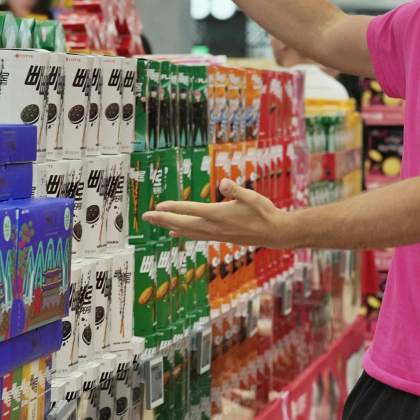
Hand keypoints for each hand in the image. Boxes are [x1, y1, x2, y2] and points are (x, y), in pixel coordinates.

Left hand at [143, 179, 294, 248]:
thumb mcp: (253, 197)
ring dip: (169, 226)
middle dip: (163, 219)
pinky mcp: (218, 236)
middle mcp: (215, 227)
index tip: (159, 205)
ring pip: (187, 232)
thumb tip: (225, 182)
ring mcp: (216, 234)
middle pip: (183, 223)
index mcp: (220, 215)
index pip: (192, 210)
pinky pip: (195, 236)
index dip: (175, 208)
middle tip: (145, 216)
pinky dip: (182, 233)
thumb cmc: (264, 212)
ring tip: (154, 222)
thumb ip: (237, 190)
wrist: (274, 233)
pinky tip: (174, 232)